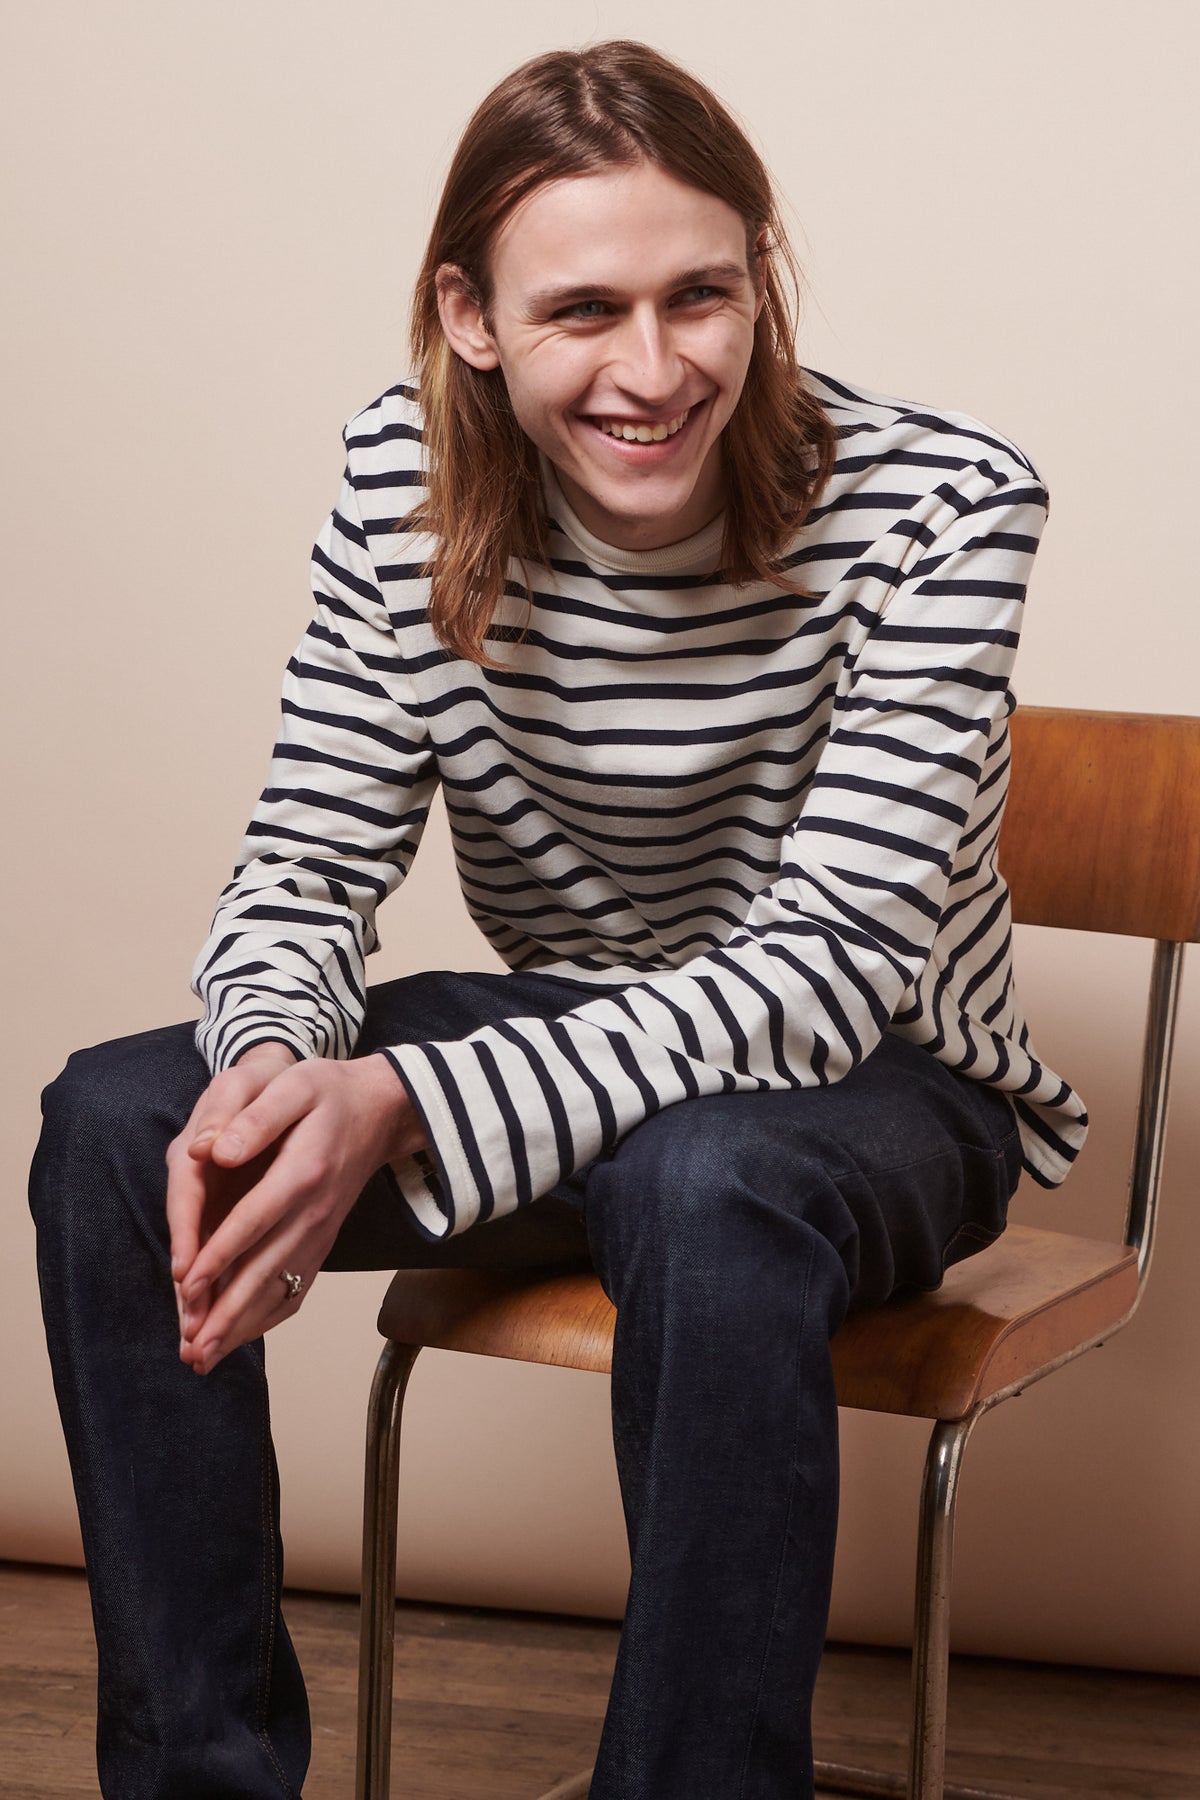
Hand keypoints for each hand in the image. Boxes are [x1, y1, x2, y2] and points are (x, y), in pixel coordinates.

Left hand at [166, 1046, 425, 1374]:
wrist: (378, 1111)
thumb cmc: (328, 1093)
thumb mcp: (294, 1086)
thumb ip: (257, 1118)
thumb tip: (215, 1151)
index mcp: (303, 1171)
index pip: (257, 1219)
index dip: (221, 1254)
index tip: (188, 1287)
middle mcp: (315, 1211)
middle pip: (268, 1269)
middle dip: (227, 1313)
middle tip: (192, 1349)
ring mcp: (321, 1232)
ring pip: (280, 1288)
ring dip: (242, 1325)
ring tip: (204, 1356)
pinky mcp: (320, 1242)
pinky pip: (296, 1288)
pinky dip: (266, 1317)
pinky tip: (239, 1335)